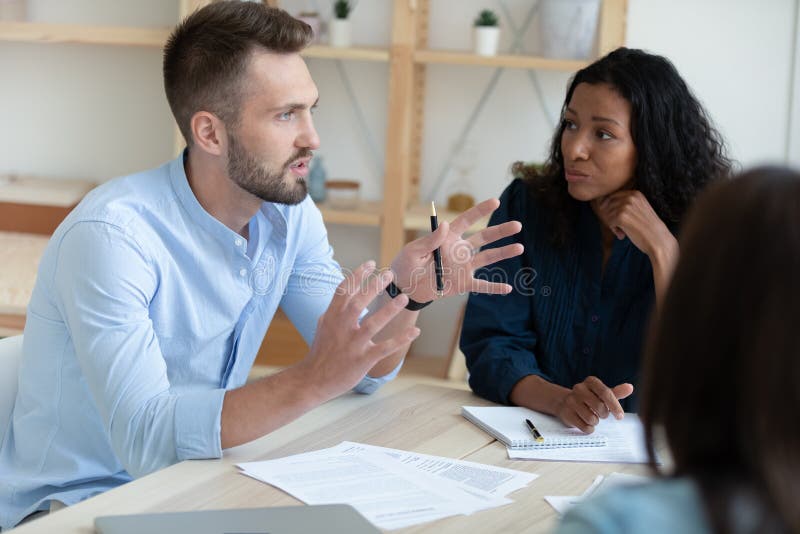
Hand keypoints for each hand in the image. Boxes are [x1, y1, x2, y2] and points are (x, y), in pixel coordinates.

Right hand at [299, 261, 419, 400]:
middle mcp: (341, 328)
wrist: (313, 380)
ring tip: (403, 298)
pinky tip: (416, 331)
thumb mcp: (323, 326)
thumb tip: (345, 293)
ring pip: (373, 323)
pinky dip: (401, 339)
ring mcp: (352, 344)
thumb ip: (335, 309)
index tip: (371, 263)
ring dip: (389, 310)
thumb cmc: (321, 352)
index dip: (357, 275)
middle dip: (374, 286)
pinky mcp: (363, 360)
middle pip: (358, 302)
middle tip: (389, 274)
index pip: (343, 291)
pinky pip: (385, 347)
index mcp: (331, 317)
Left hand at [390, 198, 523, 302]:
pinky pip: (481, 285)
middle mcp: (459, 250)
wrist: (405, 289)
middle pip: (484, 238)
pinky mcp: (462, 283)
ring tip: (519, 247)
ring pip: (487, 258)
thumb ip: (430, 240)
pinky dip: (494, 287)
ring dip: (503, 253)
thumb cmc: (406, 265)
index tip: (495, 202)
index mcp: (447, 238)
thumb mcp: (414, 252)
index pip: (466, 221)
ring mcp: (463, 267)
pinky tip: (508, 288)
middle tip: (518, 225)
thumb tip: (444, 223)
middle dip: (500, 231)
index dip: (480, 211)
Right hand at [556, 376, 633, 433]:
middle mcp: (579, 388)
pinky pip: (584, 426)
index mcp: (590, 382)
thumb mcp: (602, 394)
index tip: (620, 416)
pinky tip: (585, 422)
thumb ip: (616, 392)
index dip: (614, 405)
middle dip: (604, 414)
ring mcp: (571, 401)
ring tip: (592, 417)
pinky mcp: (566, 413)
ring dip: (595, 421)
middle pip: (599, 406)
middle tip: (601, 414)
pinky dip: (588, 428)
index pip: (605, 393)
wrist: (565, 403)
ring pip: (591, 418)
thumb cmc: (589, 398)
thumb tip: (630, 387)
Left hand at [592, 190, 676, 260]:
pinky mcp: (621, 217)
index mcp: (635, 193)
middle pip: (608, 205)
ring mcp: (625, 206)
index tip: (618, 218)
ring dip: (613, 224)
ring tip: (624, 230)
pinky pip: (609, 223)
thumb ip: (624, 204)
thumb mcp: (639, 209)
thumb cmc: (647, 227)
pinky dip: (614, 230)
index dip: (610, 209)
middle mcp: (630, 197)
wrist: (658, 239)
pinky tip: (623, 234)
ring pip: (608, 214)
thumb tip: (600, 203)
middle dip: (611, 217)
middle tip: (621, 226)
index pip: (612, 197)